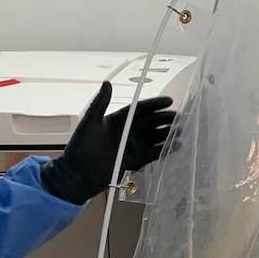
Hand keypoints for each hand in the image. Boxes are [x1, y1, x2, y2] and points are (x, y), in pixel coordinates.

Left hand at [40, 81, 176, 204]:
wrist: (77, 175)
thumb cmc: (80, 147)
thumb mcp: (89, 123)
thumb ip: (100, 103)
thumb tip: (108, 82)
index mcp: (118, 119)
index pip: (140, 109)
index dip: (155, 104)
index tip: (169, 100)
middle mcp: (128, 131)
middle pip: (151, 122)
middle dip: (165, 118)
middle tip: (179, 116)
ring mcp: (133, 146)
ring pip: (155, 136)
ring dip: (168, 133)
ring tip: (181, 130)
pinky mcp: (136, 161)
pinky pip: (154, 153)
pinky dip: (165, 150)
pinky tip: (176, 146)